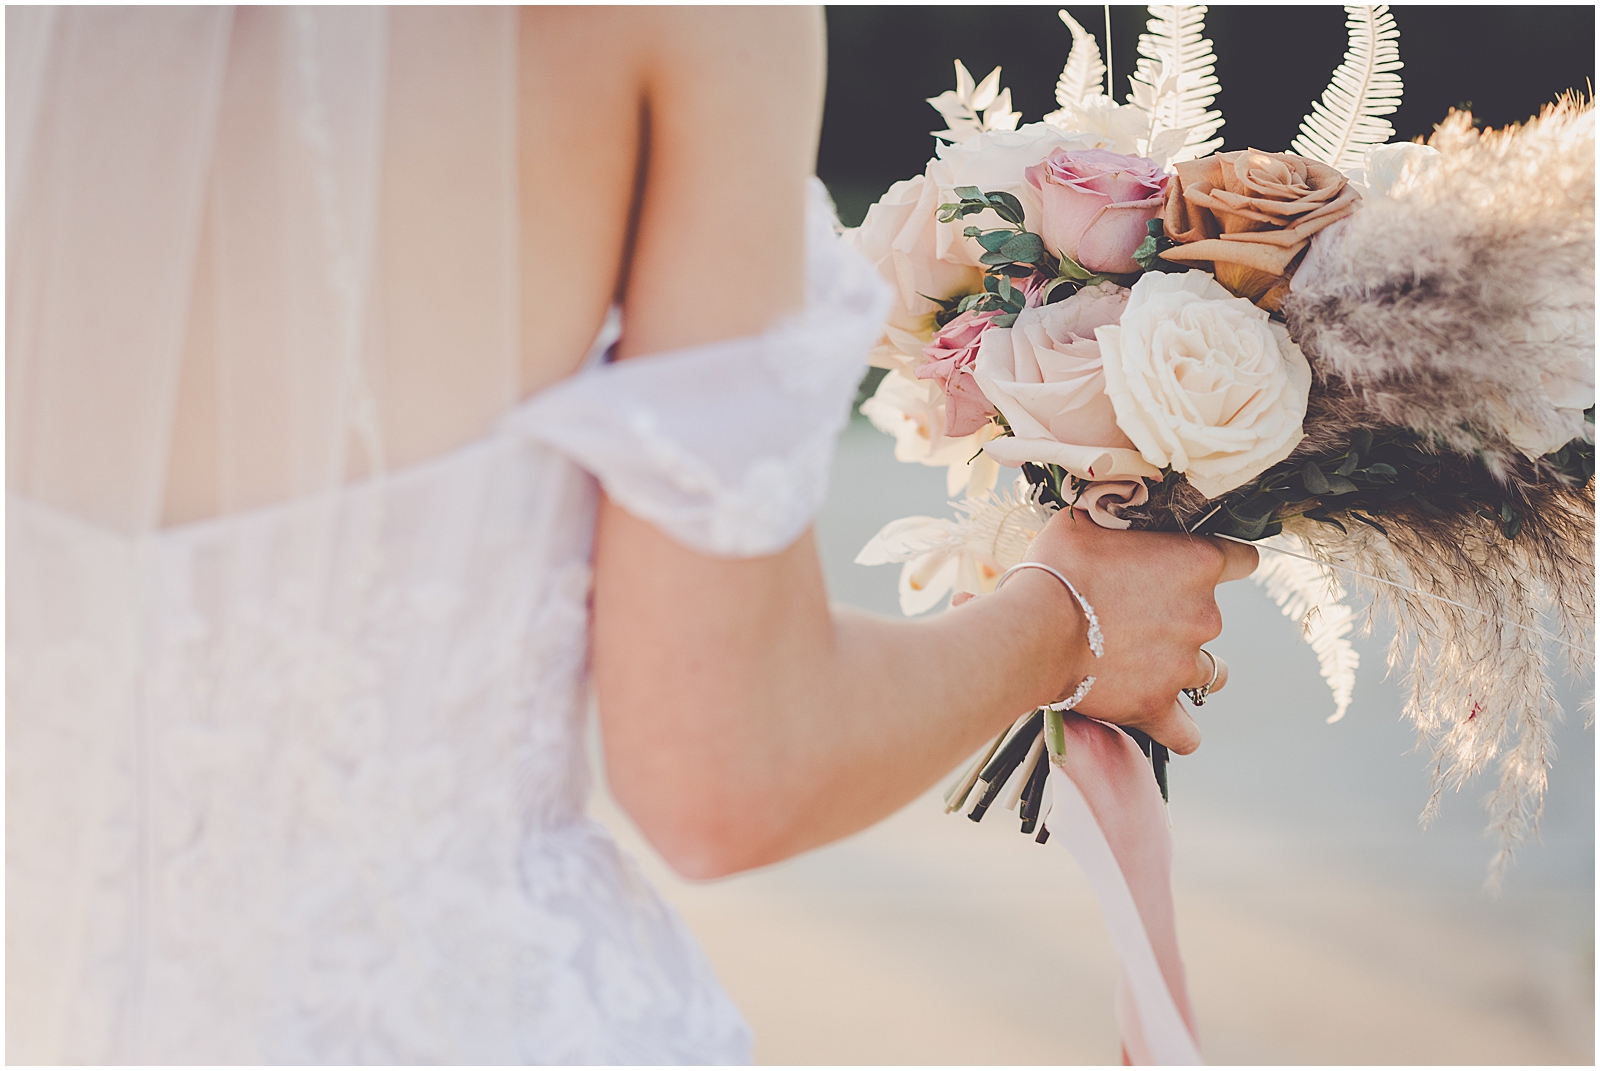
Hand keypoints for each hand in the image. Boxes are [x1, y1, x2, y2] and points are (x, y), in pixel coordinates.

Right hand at [1022, 509, 1256, 754]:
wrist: (1034, 629)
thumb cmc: (1059, 567)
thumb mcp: (1087, 521)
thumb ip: (1117, 518)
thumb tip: (1114, 508)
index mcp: (1197, 564)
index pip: (1242, 560)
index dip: (1223, 562)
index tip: (1198, 567)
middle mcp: (1203, 615)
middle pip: (1214, 618)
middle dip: (1181, 617)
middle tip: (1135, 615)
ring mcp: (1184, 665)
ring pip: (1210, 673)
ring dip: (1187, 668)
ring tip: (1151, 665)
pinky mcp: (1157, 705)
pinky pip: (1185, 732)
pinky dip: (1177, 728)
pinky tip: (1165, 720)